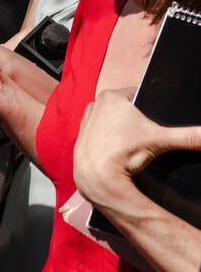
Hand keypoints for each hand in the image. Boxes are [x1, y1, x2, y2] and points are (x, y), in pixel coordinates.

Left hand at [74, 89, 200, 208]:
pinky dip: (111, 139)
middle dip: (138, 120)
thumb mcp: (161, 141)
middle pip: (126, 108)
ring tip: (134, 142)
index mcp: (112, 96)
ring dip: (124, 129)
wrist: (95, 176)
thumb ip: (189, 136)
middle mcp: (95, 104)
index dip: (151, 106)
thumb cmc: (123, 153)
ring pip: (114, 120)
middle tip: (147, 134)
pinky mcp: (83, 135)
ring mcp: (87, 119)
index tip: (158, 119)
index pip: (139, 94)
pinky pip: (103, 132)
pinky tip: (120, 149)